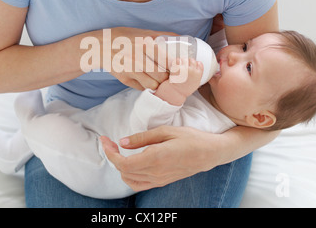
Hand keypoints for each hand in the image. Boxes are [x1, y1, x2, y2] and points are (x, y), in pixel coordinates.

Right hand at [98, 27, 177, 90]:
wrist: (100, 46)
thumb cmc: (124, 37)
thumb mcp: (142, 32)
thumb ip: (160, 35)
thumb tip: (181, 38)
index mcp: (145, 43)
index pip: (167, 61)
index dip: (176, 67)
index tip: (180, 68)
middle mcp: (137, 57)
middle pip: (162, 76)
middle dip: (168, 78)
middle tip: (171, 76)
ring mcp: (130, 70)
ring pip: (153, 85)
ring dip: (158, 84)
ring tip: (160, 80)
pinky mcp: (124, 79)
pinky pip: (141, 88)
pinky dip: (147, 86)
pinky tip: (147, 80)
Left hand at [100, 126, 220, 191]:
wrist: (210, 153)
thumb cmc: (190, 138)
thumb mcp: (166, 131)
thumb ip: (142, 138)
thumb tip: (122, 142)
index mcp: (155, 158)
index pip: (123, 163)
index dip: (110, 153)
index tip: (105, 140)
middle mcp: (156, 173)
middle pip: (123, 171)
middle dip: (112, 156)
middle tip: (111, 142)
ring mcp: (159, 180)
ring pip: (129, 179)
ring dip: (120, 166)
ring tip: (120, 151)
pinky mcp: (162, 182)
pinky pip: (139, 184)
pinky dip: (129, 175)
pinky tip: (131, 162)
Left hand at [153, 58, 202, 105]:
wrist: (176, 92)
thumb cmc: (184, 88)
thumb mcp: (195, 83)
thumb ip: (198, 74)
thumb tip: (198, 64)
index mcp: (198, 74)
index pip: (199, 63)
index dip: (194, 65)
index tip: (190, 67)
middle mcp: (193, 71)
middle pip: (191, 60)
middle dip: (187, 62)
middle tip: (182, 68)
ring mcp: (185, 69)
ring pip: (184, 59)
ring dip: (180, 62)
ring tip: (177, 69)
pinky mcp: (178, 68)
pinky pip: (176, 61)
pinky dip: (174, 63)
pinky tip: (173, 69)